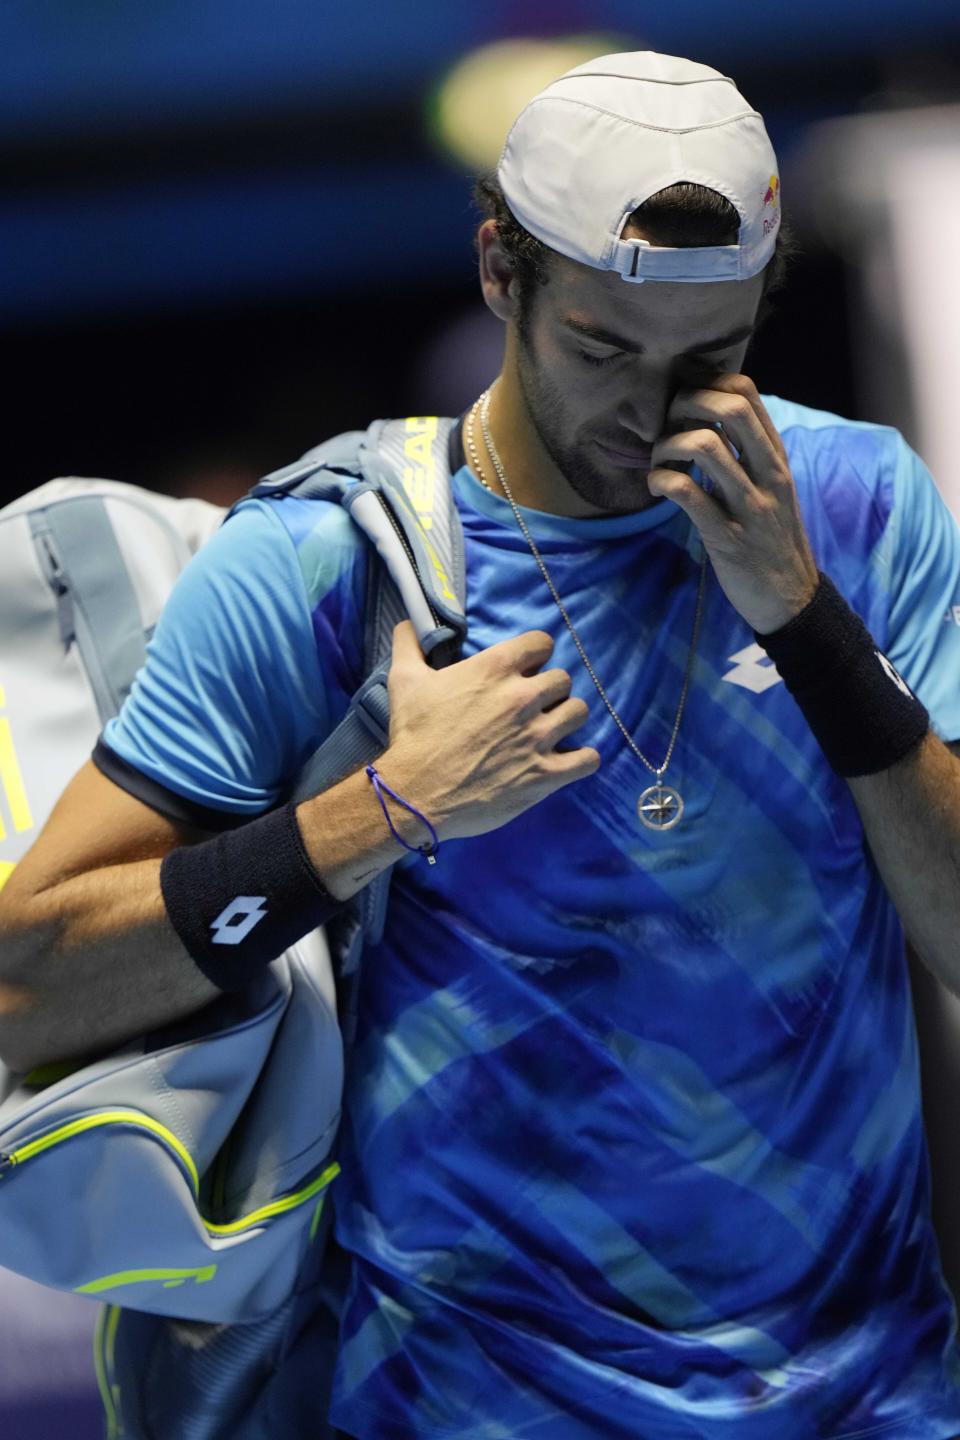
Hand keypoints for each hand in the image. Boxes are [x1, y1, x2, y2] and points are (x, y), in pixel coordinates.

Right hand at [382, 621, 599, 839]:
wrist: (415, 794)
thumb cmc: (412, 736)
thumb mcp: (404, 681)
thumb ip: (409, 644)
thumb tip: (408, 621)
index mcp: (495, 669)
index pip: (542, 643)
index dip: (536, 654)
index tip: (528, 667)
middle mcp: (523, 698)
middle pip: (563, 679)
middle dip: (551, 689)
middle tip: (535, 704)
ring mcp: (538, 737)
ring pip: (579, 712)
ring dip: (567, 718)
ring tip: (552, 728)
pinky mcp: (545, 774)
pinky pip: (587, 759)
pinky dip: (582, 759)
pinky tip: (569, 759)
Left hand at [646, 373, 819, 633]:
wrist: (791, 599)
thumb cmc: (772, 540)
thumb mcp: (772, 488)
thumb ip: (748, 453)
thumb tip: (709, 418)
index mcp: (776, 457)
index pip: (747, 393)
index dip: (706, 382)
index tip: (683, 398)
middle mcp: (767, 474)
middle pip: (728, 407)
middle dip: (685, 404)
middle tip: (666, 425)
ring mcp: (749, 504)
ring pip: (704, 445)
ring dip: (667, 446)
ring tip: (659, 462)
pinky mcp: (727, 536)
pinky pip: (687, 493)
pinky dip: (661, 481)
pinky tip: (657, 488)